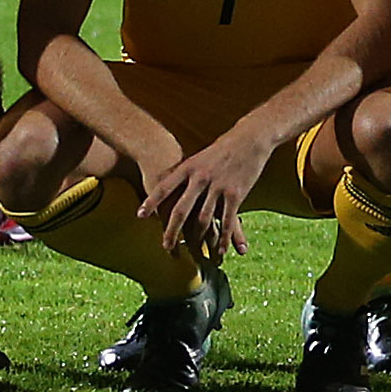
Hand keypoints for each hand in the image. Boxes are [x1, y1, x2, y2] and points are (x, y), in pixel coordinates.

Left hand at [138, 128, 265, 259]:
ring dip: (198, 239)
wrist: (251, 137)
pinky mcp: (236, 194)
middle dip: (172, 231)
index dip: (151, 202)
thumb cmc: (222, 148)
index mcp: (189, 167)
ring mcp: (219, 186)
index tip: (140, 216)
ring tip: (195, 254)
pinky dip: (223, 239)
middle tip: (166, 246)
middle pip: (182, 209)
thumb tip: (164, 184)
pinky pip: (227, 221)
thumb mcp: (198, 157)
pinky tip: (221, 250)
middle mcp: (201, 177)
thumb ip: (184, 173)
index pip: (165, 187)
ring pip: (204, 220)